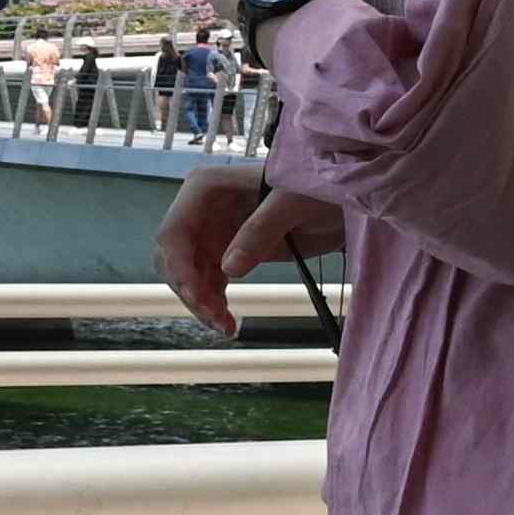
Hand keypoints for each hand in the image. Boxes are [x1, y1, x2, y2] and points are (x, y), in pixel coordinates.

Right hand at [156, 170, 345, 338]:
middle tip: (216, 318)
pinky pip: (207, 282)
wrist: (339, 199)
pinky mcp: (226, 251)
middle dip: (189, 290)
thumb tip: (229, 268)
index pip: (173, 232)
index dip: (179, 267)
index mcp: (206, 189)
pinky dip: (213, 303)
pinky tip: (227, 321)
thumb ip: (261, 231)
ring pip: (188, 275)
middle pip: (174, 258)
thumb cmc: (317, 190)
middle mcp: (200, 210)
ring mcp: (212, 232)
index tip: (198, 298)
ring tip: (226, 326)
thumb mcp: (293, 204)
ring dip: (200, 303)